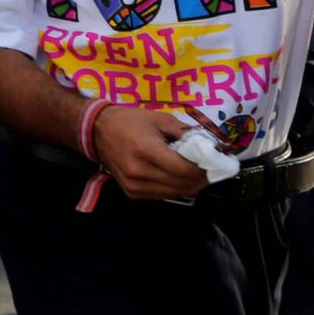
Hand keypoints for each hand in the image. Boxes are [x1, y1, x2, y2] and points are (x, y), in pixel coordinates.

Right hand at [92, 104, 209, 200]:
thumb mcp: (160, 119)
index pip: (182, 169)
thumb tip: (210, 147)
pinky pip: (164, 195)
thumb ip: (185, 133)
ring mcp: (134, 186)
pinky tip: (180, 177)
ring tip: (199, 173)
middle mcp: (138, 172)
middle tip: (212, 169)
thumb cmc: (130, 121)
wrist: (98, 131)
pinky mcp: (132, 194)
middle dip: (202, 178)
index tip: (214, 162)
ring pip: (176, 193)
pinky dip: (177, 188)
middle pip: (182, 184)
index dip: (202, 168)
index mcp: (144, 149)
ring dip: (192, 185)